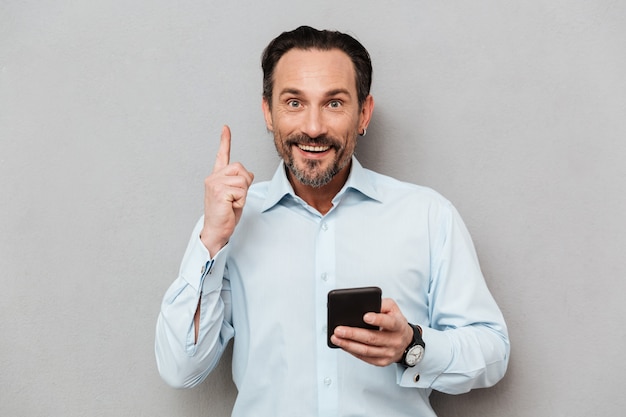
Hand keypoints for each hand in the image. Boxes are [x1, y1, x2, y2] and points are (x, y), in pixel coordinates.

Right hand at [200, 125, 253, 256]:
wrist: (216, 231)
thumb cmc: (225, 215)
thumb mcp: (235, 195)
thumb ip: (239, 182)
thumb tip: (249, 174)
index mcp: (216, 177)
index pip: (221, 156)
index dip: (225, 141)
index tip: (226, 128)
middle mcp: (213, 177)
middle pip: (241, 169)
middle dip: (245, 184)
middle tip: (235, 198)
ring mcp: (215, 184)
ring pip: (243, 180)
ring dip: (243, 195)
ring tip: (232, 204)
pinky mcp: (219, 191)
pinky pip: (241, 190)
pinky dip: (240, 201)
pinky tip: (230, 207)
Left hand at [330, 298, 413, 366]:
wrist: (406, 341)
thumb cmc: (396, 322)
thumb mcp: (392, 308)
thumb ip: (381, 304)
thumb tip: (365, 305)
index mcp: (399, 325)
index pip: (389, 322)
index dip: (377, 320)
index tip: (365, 316)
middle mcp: (395, 341)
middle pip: (372, 338)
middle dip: (353, 334)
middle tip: (339, 329)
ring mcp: (389, 353)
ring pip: (366, 350)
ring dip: (348, 345)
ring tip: (336, 338)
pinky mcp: (382, 362)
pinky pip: (365, 358)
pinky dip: (352, 351)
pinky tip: (343, 345)